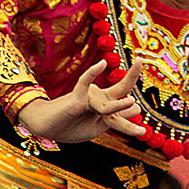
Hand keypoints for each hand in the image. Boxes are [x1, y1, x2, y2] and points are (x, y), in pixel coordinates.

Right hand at [17, 59, 145, 141]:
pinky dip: (92, 73)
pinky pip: (85, 82)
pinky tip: (102, 63)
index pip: (123, 100)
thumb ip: (118, 118)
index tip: (142, 119)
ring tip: (132, 104)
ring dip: (119, 107)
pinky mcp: (76, 97)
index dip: (133, 107)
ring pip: (107, 104)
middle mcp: (99, 98)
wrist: (46, 127)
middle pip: (120, 88)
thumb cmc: (70, 127)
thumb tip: (137, 106)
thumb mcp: (99, 126)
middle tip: (140, 61)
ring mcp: (89, 98)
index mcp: (106, 105)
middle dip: (131, 76)